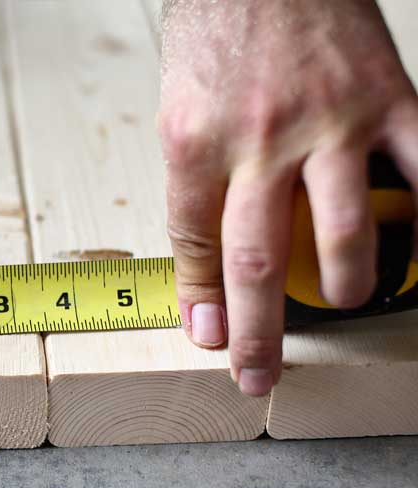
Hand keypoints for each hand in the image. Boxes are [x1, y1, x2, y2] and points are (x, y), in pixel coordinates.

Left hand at [158, 0, 417, 395]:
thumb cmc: (218, 33)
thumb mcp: (178, 110)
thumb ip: (194, 182)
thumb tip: (205, 255)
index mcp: (196, 144)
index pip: (196, 244)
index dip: (201, 302)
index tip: (208, 340)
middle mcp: (259, 140)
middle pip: (255, 259)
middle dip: (257, 331)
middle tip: (258, 375)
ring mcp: (329, 122)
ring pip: (342, 231)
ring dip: (347, 285)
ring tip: (345, 304)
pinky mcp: (388, 100)